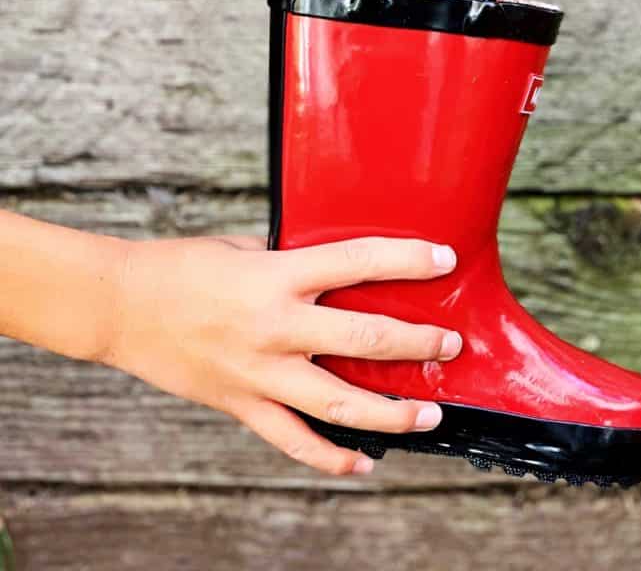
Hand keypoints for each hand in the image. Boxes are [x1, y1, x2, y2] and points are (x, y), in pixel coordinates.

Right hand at [107, 234, 461, 475]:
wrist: (122, 306)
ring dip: (392, 413)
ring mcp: (260, 372)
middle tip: (449, 345)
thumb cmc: (183, 266)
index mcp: (278, 275)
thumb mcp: (246, 248)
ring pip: (339, 403)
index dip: (408, 259)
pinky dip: (331, 458)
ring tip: (430, 415)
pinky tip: (363, 462)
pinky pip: (293, 441)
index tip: (443, 259)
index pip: (359, 263)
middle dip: (417, 343)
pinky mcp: (241, 404)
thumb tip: (338, 270)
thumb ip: (293, 262)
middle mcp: (276, 326)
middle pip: (364, 339)